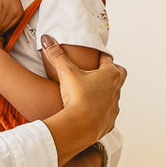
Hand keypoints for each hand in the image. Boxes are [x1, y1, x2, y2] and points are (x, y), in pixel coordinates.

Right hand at [41, 36, 125, 162]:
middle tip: (97, 71)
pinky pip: (108, 112)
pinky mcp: (110, 121)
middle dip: (110, 71)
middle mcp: (116, 89)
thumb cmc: (78, 98)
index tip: (94, 54)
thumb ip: (57, 55)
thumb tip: (47, 39)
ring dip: (105, 91)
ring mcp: (114, 106)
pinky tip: (90, 110)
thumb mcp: (66, 73)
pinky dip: (101, 109)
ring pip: (114, 94)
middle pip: (119, 74)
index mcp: (110, 74)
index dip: (100, 55)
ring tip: (91, 90)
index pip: (108, 59)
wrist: (81, 127)